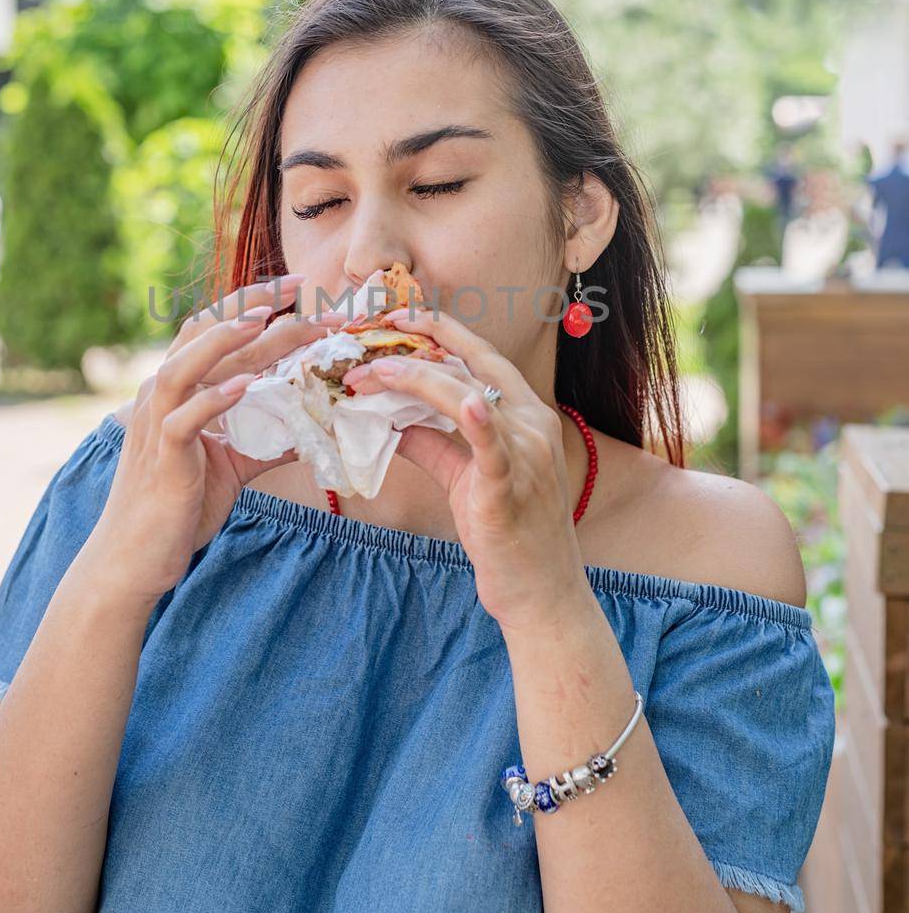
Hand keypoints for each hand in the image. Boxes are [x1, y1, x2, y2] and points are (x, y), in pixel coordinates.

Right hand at [94, 275, 344, 600]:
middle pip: (203, 333)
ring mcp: (155, 423)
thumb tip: (315, 427)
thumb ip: (267, 439)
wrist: (135, 559)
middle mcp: (161, 396)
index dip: (251, 302)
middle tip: (302, 288)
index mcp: (177, 390)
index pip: (212, 329)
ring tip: (264, 319)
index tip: (298, 286)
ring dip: (225, 339)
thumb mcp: (233, 464)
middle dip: (252, 306)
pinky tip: (245, 386)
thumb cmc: (180, 508)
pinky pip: (183, 419)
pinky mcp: (161, 457)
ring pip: (186, 365)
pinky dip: (214, 399)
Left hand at [341, 307, 588, 632]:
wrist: (541, 594)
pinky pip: (493, 449)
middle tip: (376, 325)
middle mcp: (532, 425)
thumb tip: (392, 419)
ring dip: (416, 379)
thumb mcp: (464, 479)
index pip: (480, 358)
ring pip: (469, 396)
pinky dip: (478, 422)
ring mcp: (526, 455)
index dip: (440, 331)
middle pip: (474, 364)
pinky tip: (466, 402)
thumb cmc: (507, 535)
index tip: (396, 318)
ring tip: (371, 371)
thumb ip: (433, 444)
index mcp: (525, 416)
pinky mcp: (510, 491)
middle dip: (423, 339)